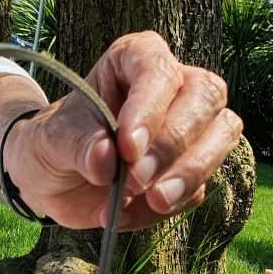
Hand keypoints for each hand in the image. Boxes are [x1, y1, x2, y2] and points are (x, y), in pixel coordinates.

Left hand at [5, 31, 242, 230]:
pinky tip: (128, 214)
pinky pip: (198, 186)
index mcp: (135, 60)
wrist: (53, 180)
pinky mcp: (192, 171)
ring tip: (150, 201)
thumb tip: (104, 160)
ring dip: (188, 175)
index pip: (159, 70)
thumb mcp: (51, 140)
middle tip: (136, 180)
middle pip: (206, 97)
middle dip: (173, 144)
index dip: (150, 108)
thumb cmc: (54, 143)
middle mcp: (174, 86)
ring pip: (221, 136)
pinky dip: (169, 206)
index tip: (127, 147)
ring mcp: (191, 128)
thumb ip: (77, 145)